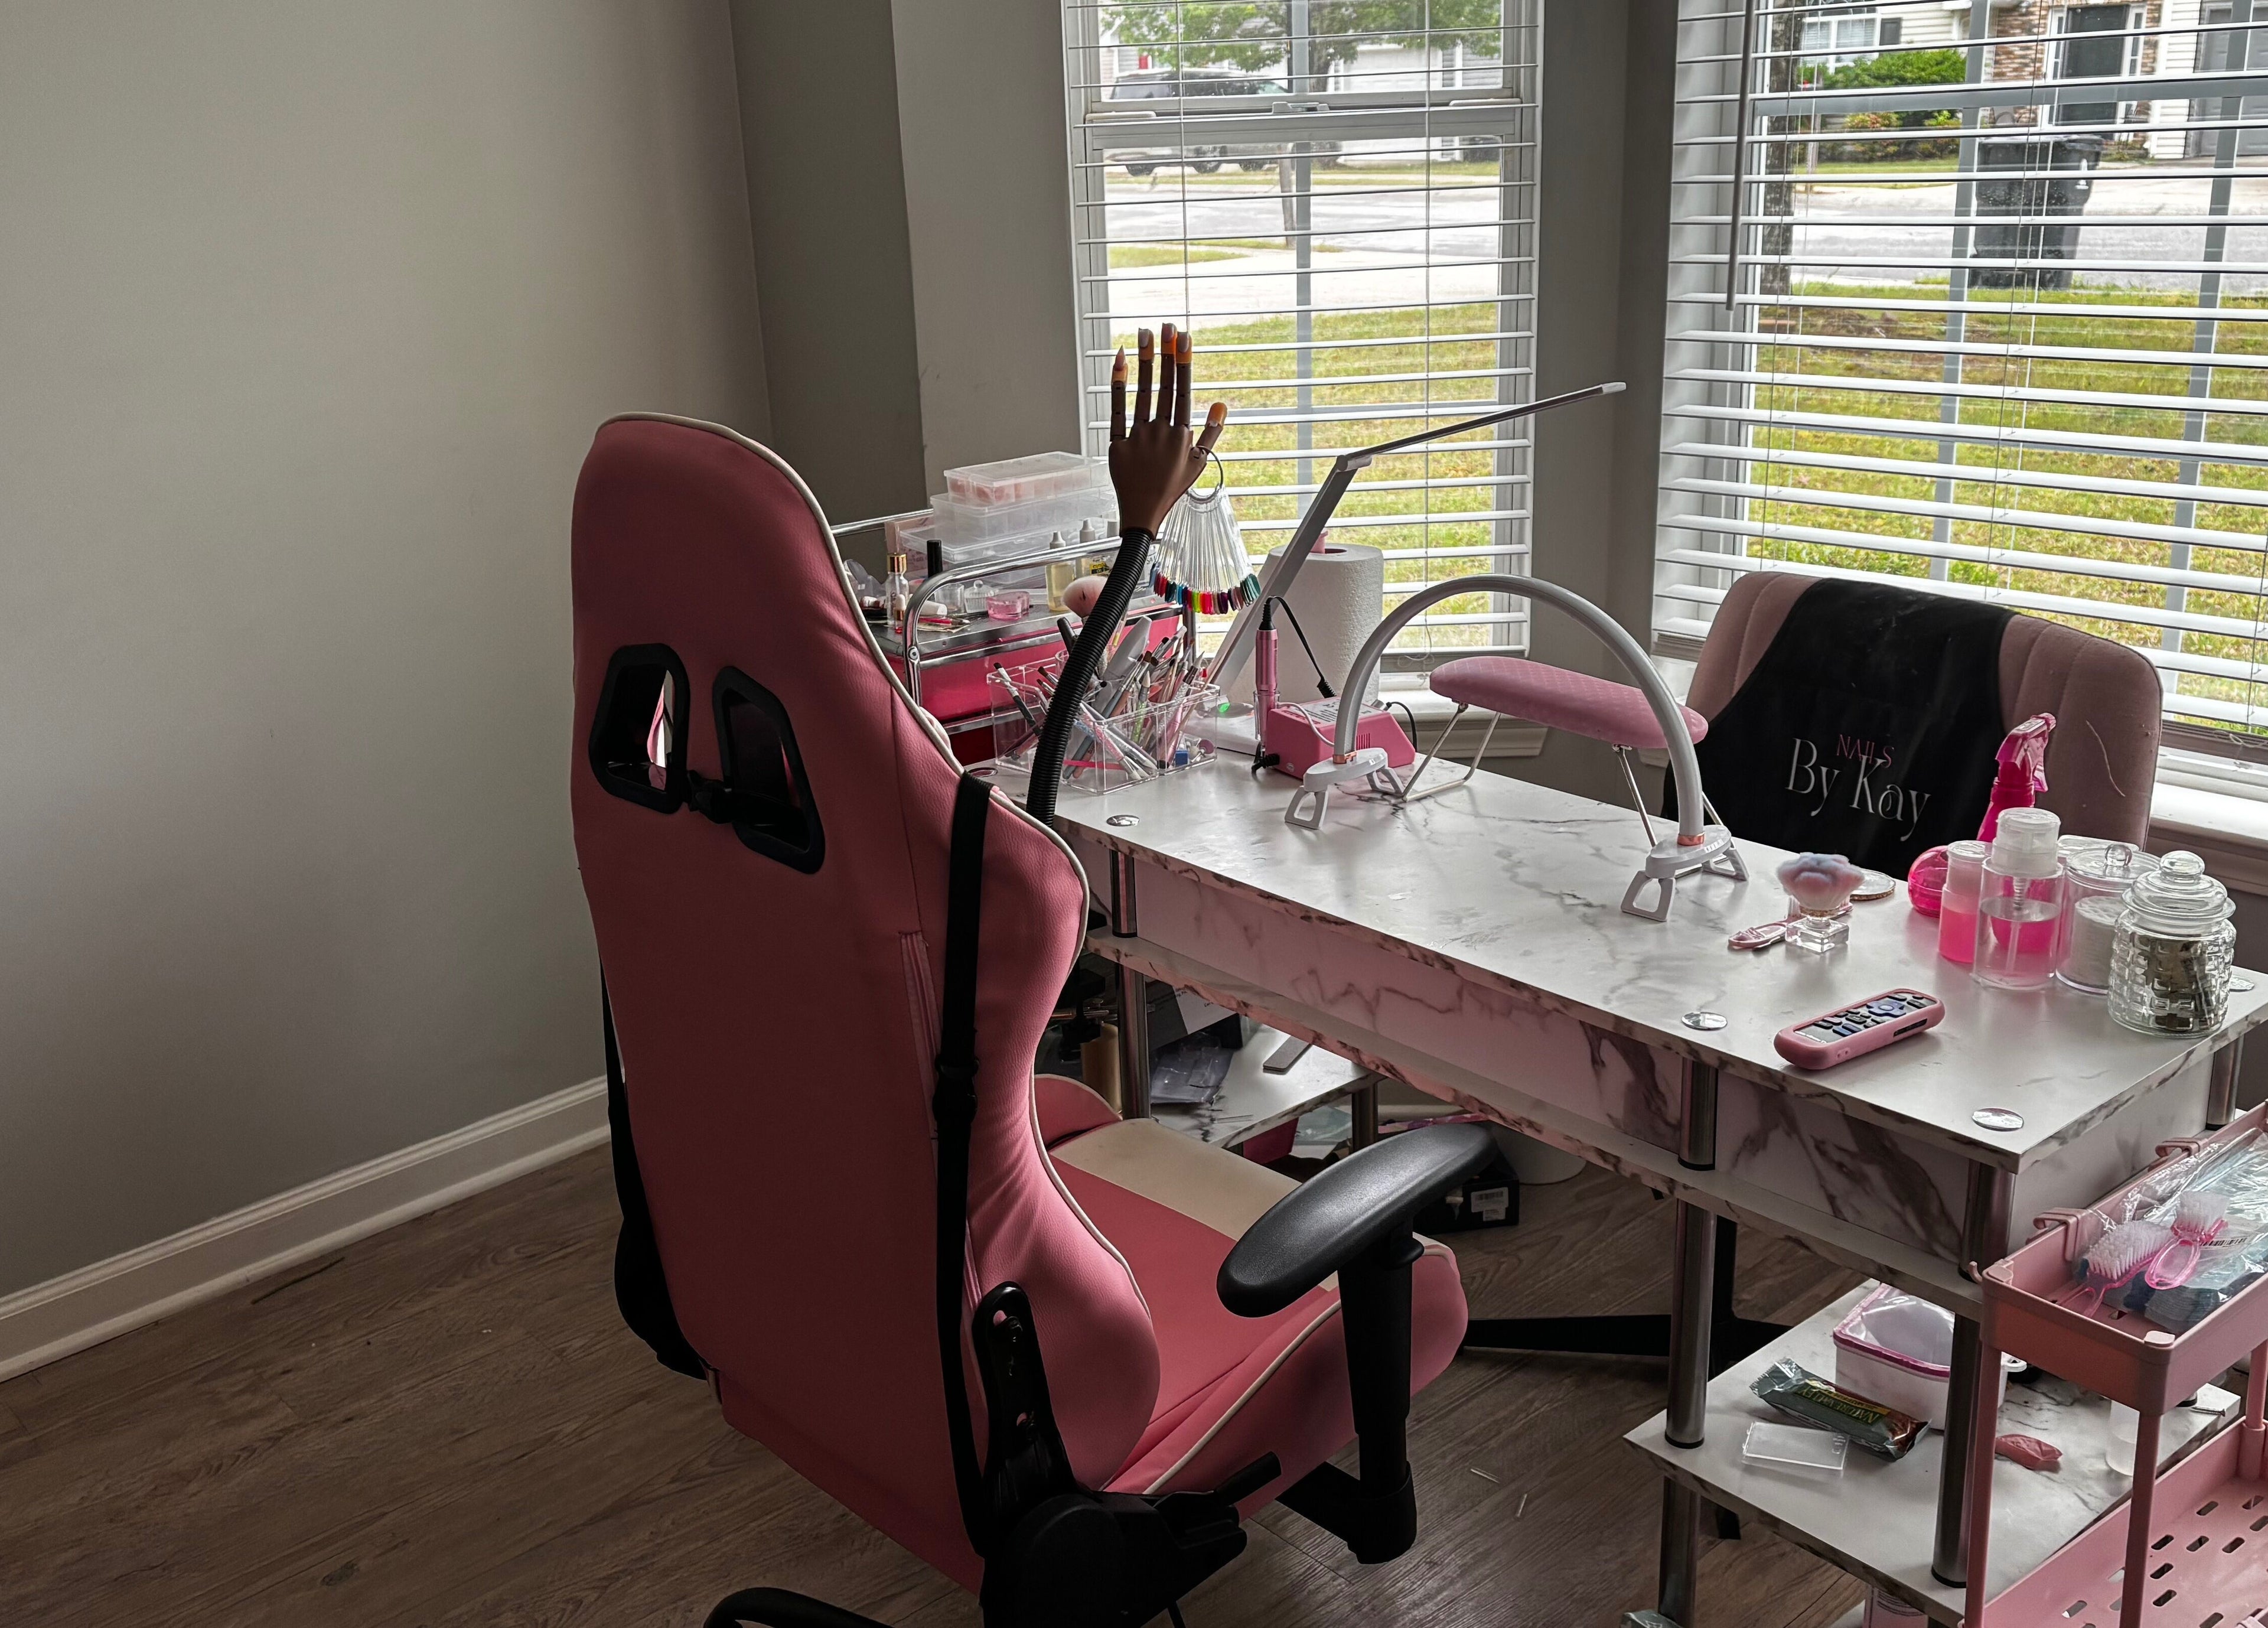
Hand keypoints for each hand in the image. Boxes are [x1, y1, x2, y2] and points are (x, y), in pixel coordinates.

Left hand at [1109, 323, 1226, 535]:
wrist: (1142, 512)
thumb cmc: (1172, 487)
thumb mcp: (1199, 462)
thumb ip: (1211, 432)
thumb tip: (1221, 404)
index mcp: (1182, 436)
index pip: (1183, 391)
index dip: (1183, 362)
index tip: (1184, 338)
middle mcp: (1161, 433)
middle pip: (1163, 385)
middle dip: (1165, 353)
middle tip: (1165, 325)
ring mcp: (1138, 437)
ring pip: (1142, 392)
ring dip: (1144, 361)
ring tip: (1145, 334)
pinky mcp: (1117, 442)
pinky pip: (1116, 408)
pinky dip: (1118, 383)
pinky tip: (1121, 360)